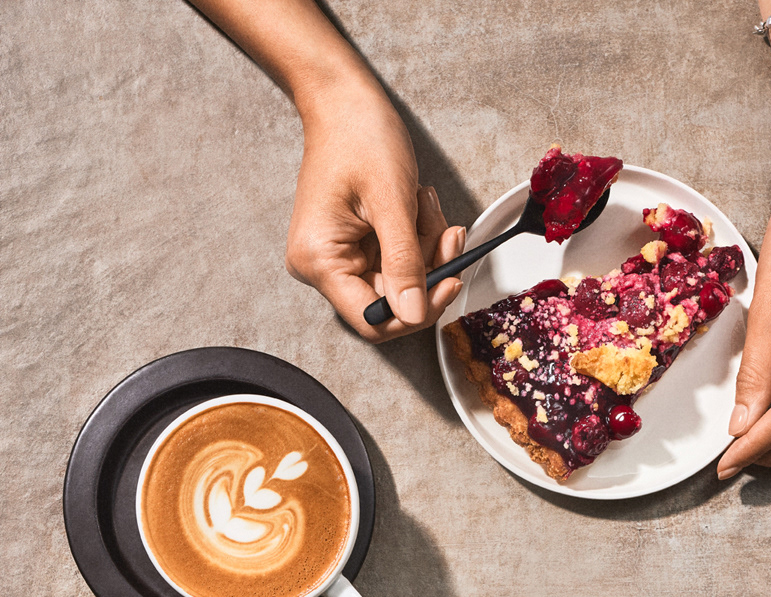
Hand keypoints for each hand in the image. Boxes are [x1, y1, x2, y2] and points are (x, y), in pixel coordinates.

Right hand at [286, 78, 465, 341]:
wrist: (344, 101)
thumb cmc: (358, 136)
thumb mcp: (391, 201)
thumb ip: (404, 263)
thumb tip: (413, 314)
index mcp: (319, 261)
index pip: (371, 320)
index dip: (415, 312)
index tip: (450, 283)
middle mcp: (323, 267)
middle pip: (391, 300)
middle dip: (427, 269)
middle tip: (448, 234)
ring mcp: (339, 257)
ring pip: (401, 280)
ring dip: (426, 248)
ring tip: (425, 205)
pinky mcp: (356, 247)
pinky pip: (398, 261)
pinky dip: (418, 239)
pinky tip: (418, 208)